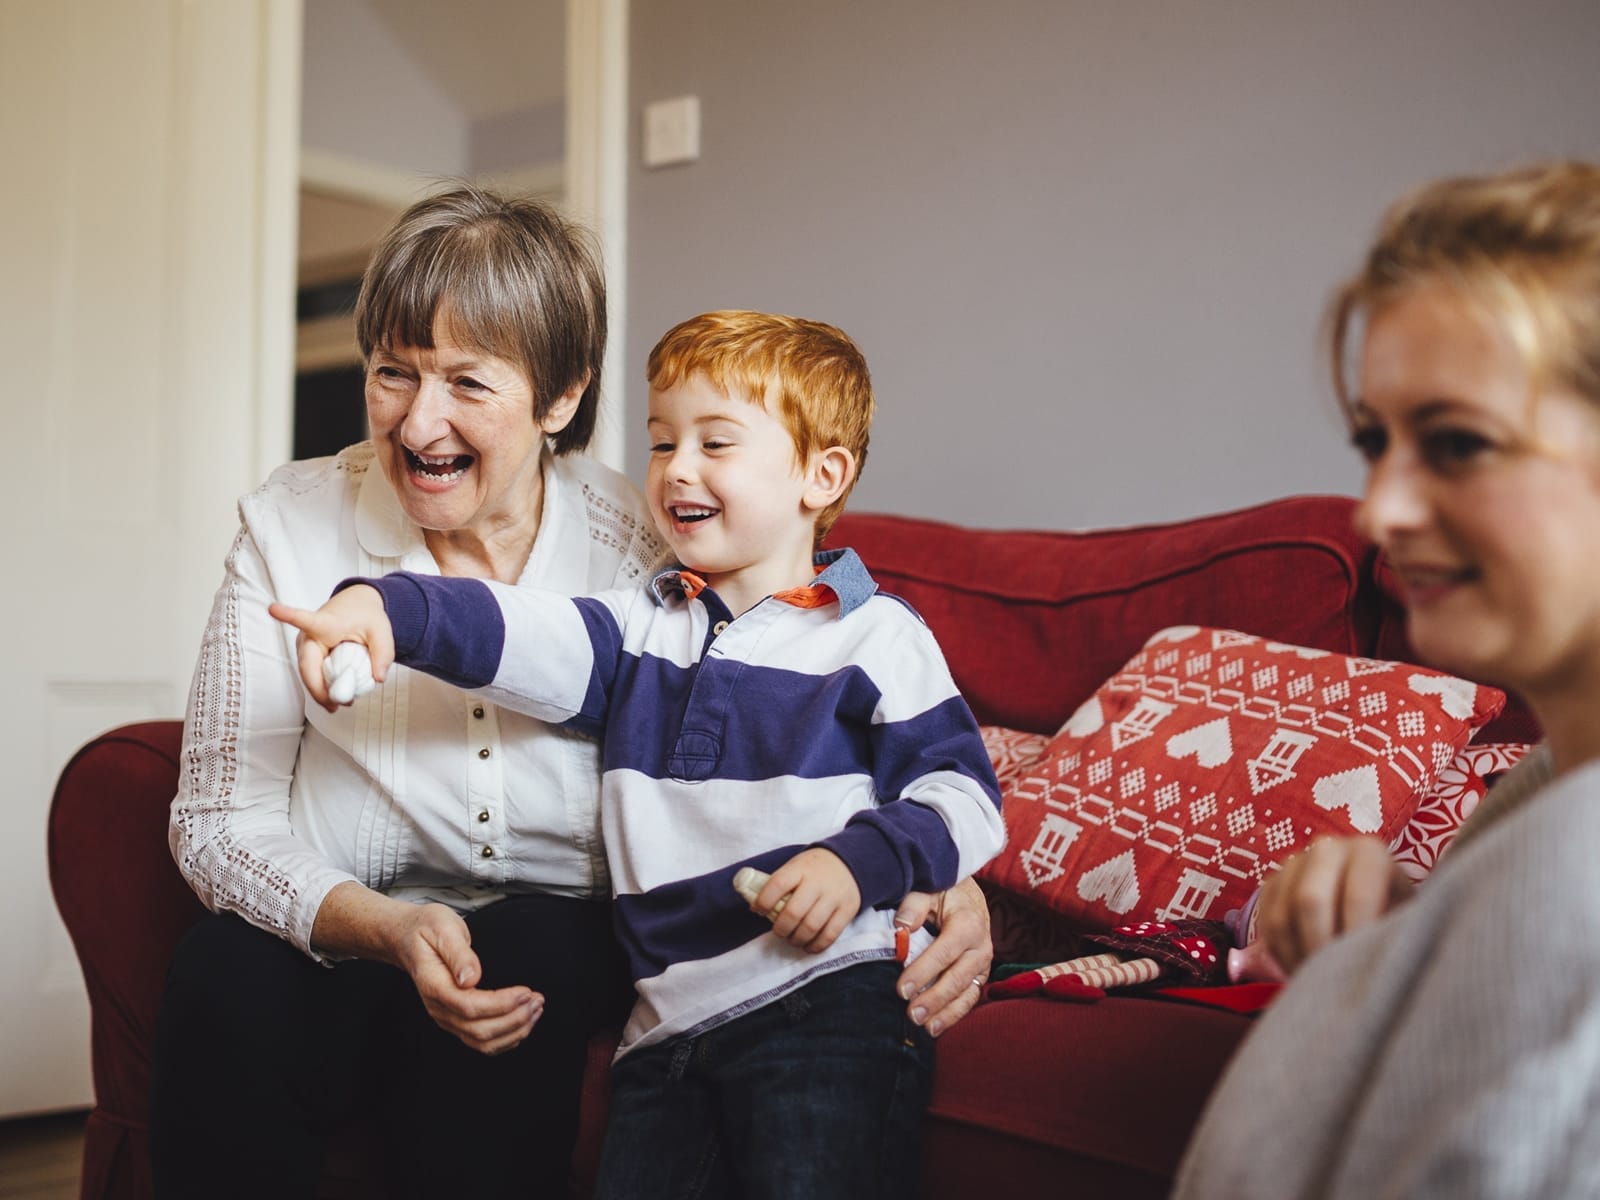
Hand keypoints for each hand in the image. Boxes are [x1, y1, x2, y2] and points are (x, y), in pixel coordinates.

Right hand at [269, 585, 393, 712]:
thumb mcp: (381, 630)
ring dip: (322, 692)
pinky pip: (312, 676)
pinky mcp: (307, 657)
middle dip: (319, 690)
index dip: (289, 615)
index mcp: (325, 622)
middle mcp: (309, 635)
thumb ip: (384, 652)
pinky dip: (323, 689)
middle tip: (336, 705)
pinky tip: (336, 697)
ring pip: (308, 675)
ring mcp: (305, 647)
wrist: (356, 608)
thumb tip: (378, 678)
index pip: (305, 619)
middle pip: (306, 666)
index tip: (273, 609)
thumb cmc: (365, 615)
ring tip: (341, 703)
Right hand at [388, 902, 542, 1055]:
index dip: (501, 1004)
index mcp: (433, 985)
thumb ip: (458, 953)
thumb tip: (471, 977)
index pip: (470, 1006)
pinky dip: (505, 1037)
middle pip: (479, 1030)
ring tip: (535, 1010)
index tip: (525, 992)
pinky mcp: (454, 1019)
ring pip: (481, 1041)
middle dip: (514, 1019)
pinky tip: (522, 1023)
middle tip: (537, 1000)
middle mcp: (438, 1007)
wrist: (406, 938)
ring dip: (513, 1031)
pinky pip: (479, 1040)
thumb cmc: (426, 929)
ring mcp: (445, 1016)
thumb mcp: (442, 927)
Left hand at [755, 848, 860, 953]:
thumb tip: (754, 908)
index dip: (764, 900)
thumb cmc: (812, 870)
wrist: (847, 862)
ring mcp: (834, 897)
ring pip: (812, 927)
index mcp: (800, 869)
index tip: (759, 910)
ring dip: (797, 939)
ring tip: (792, 939)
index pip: (778, 884)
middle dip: (781, 928)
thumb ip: (776, 885)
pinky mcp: (848, 910)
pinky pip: (830, 935)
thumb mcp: (794, 867)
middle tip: (779, 931)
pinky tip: (808, 945)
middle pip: (794, 912)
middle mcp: (818, 882)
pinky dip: (816, 945)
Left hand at [894, 876, 992, 1036]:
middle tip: (911, 1014)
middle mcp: (981, 946)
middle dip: (934, 999)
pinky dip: (954, 1014)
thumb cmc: (944, 892)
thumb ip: (914, 906)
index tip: (902, 989)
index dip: (922, 972)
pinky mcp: (980, 975)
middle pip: (957, 978)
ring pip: (966, 993)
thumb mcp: (929, 890)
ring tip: (925, 1028)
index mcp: (968, 924)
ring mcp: (983, 964)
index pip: (944, 953)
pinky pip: (970, 998)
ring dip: (946, 1013)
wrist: (969, 896)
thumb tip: (901, 927)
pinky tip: (936, 1027)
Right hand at [1257, 835, 1414, 974]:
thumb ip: (1398, 932)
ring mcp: (1293, 865)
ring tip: (1319, 980)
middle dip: (1319, 948)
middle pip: (1308, 900)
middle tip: (1332, 979)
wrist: (1375, 902)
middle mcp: (1326, 849)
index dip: (1356, 938)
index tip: (1361, 970)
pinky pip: (1266, 925)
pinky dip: (1282, 955)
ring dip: (1298, 957)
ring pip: (1281, 917)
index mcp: (1368, 852)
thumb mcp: (1409, 919)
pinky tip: (1303, 970)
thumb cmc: (1397, 915)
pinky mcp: (1272, 884)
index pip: (1357, 896)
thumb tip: (1383, 966)